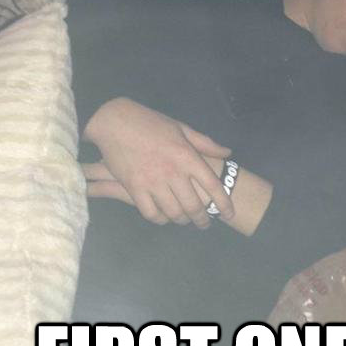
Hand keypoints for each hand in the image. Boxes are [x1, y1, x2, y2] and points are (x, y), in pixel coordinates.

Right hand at [83, 98, 234, 227]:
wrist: (115, 121)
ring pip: (173, 213)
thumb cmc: (151, 123)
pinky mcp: (134, 188)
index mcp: (187, 156)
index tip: (230, 214)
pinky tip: (164, 217)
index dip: (224, 203)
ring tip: (185, 220)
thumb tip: (227, 152)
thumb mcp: (181, 128)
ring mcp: (153, 182)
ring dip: (182, 220)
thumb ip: (205, 143)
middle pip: (194, 205)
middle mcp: (173, 172)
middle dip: (202, 219)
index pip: (212, 186)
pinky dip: (160, 219)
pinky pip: (151, 213)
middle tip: (205, 223)